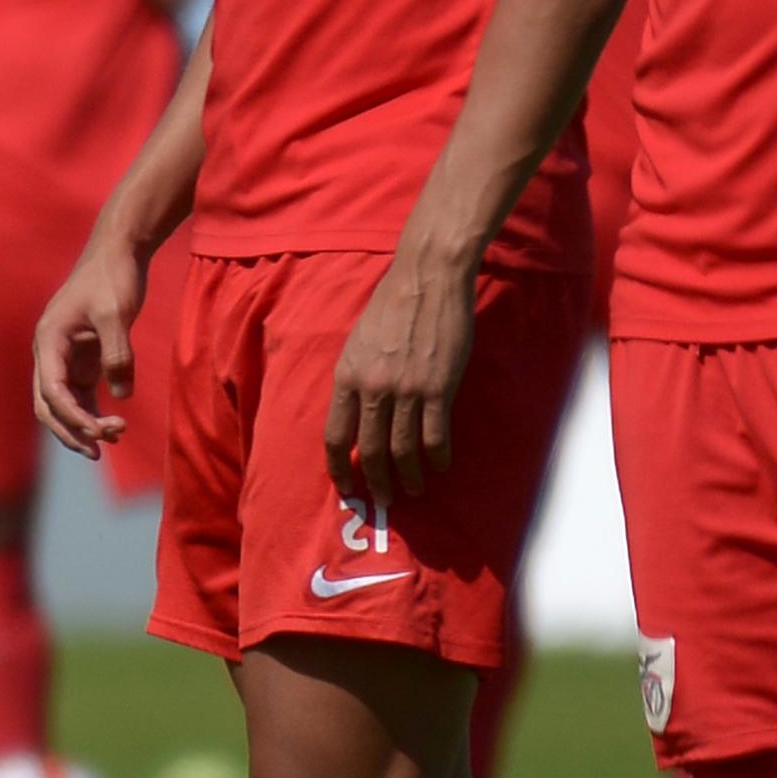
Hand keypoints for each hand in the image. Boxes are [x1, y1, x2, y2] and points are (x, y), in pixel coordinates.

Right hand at [28, 237, 146, 457]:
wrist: (118, 251)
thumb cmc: (113, 277)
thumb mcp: (117, 313)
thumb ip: (118, 354)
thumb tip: (121, 395)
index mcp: (49, 340)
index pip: (51, 391)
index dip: (72, 416)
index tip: (98, 431)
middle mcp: (49, 352)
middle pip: (49, 405)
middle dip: (71, 430)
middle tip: (99, 451)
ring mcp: (64, 357)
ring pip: (64, 404)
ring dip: (83, 424)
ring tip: (115, 437)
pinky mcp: (82, 358)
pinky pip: (81, 395)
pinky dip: (93, 412)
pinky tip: (114, 426)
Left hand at [322, 248, 477, 497]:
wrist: (427, 279)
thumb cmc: (391, 307)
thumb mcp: (358, 343)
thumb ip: (355, 379)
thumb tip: (356, 414)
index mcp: (346, 377)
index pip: (335, 436)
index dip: (339, 467)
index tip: (346, 487)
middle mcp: (372, 388)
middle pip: (370, 450)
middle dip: (376, 481)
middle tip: (385, 499)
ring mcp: (406, 390)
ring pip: (403, 448)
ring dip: (409, 475)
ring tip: (415, 489)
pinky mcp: (438, 387)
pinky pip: (435, 434)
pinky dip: (437, 455)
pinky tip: (440, 465)